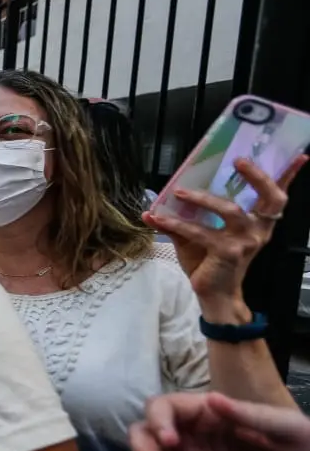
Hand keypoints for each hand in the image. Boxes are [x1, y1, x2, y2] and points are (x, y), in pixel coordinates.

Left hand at [144, 156, 305, 319]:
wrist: (213, 295)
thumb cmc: (209, 261)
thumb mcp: (200, 234)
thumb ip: (185, 217)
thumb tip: (156, 203)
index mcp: (258, 224)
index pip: (277, 197)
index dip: (288, 176)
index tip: (299, 156)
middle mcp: (257, 231)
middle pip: (270, 198)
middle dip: (257, 177)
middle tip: (240, 161)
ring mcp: (244, 241)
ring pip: (231, 210)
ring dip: (203, 198)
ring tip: (180, 191)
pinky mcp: (227, 252)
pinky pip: (199, 231)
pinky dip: (175, 223)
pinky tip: (157, 218)